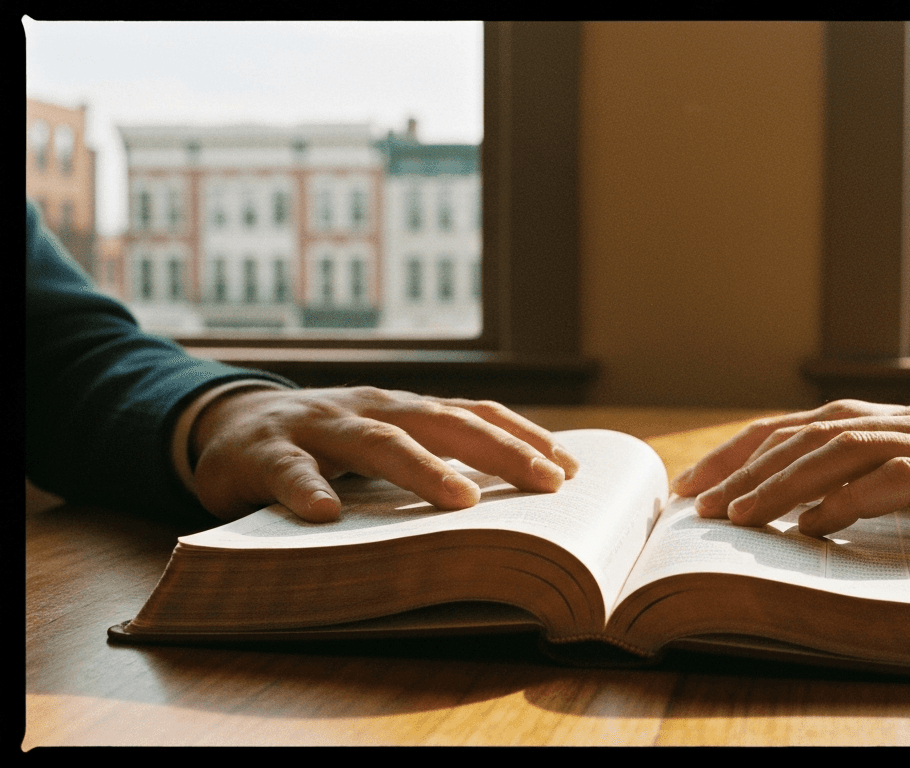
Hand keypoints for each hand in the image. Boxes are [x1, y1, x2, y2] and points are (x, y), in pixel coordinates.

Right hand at [190, 386, 579, 522]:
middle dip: (500, 452)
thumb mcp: (381, 448)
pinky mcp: (262, 452)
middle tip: (548, 485)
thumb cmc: (323, 447)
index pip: (475, 415)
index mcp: (404, 410)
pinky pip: (287, 470)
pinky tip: (328, 515)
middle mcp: (370, 408)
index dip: (523, 437)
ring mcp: (317, 425)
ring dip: (421, 470)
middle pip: (442, 423)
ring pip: (376, 442)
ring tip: (461, 502)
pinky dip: (309, 489)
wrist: (227, 426)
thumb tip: (506, 506)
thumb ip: (429, 462)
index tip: (572, 469)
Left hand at [678, 399, 909, 579]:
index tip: (701, 484)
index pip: (814, 427)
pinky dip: (855, 498)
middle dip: (747, 464)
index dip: (751, 450)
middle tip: (694, 502)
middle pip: (816, 431)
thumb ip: (908, 491)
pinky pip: (908, 481)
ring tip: (735, 515)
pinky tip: (817, 522)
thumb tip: (831, 517)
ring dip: (784, 482)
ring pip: (849, 450)